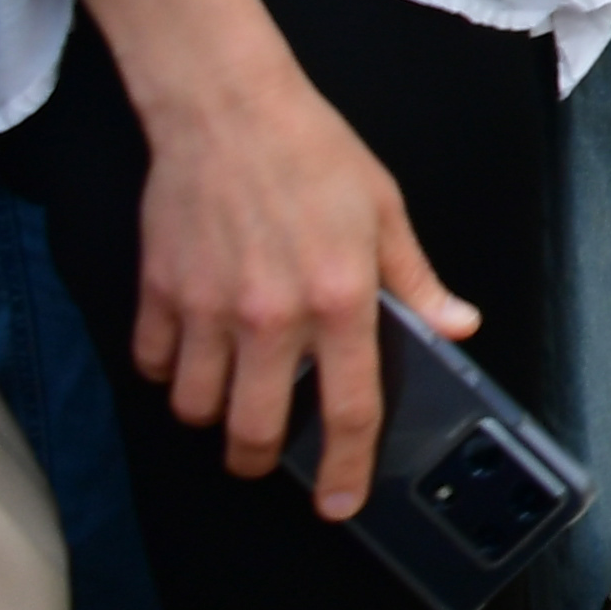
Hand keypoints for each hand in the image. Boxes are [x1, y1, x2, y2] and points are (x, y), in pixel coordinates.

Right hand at [130, 66, 462, 513]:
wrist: (228, 107)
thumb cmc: (312, 152)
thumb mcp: (384, 210)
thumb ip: (415, 280)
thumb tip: (455, 327)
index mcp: (339, 299)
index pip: (349, 409)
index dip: (346, 469)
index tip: (340, 502)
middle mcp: (272, 316)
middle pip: (253, 432)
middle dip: (259, 461)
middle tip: (265, 456)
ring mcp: (209, 308)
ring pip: (196, 409)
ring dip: (212, 418)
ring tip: (228, 399)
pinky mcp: (160, 292)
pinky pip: (155, 365)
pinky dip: (170, 373)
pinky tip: (190, 354)